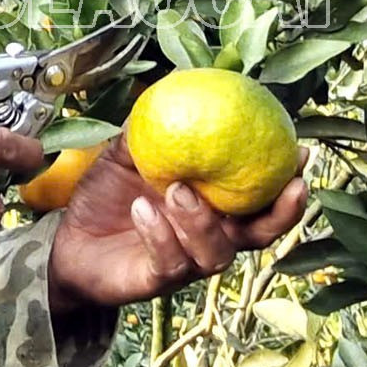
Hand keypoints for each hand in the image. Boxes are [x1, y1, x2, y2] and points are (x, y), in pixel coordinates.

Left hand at [46, 135, 309, 311]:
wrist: (64, 242)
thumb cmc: (104, 197)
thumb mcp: (124, 154)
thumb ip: (150, 128)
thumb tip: (172, 86)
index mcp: (211, 205)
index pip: (259, 196)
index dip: (285, 180)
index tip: (301, 152)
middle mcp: (208, 236)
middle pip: (260, 235)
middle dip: (281, 214)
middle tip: (288, 185)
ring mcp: (186, 262)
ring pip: (216, 253)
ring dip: (202, 221)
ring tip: (177, 190)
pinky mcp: (157, 280)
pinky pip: (169, 262)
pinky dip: (159, 235)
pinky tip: (142, 210)